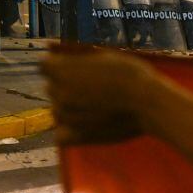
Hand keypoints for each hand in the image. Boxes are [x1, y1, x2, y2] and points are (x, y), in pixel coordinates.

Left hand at [42, 49, 170, 144]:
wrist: (147, 103)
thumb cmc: (130, 75)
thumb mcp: (103, 56)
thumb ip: (79, 59)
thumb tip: (63, 57)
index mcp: (60, 68)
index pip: (45, 66)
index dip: (59, 66)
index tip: (74, 69)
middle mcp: (57, 91)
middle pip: (52, 88)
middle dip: (66, 87)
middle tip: (93, 89)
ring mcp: (65, 115)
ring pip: (57, 111)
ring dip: (70, 109)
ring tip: (95, 108)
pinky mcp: (76, 135)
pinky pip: (61, 136)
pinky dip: (69, 132)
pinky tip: (84, 127)